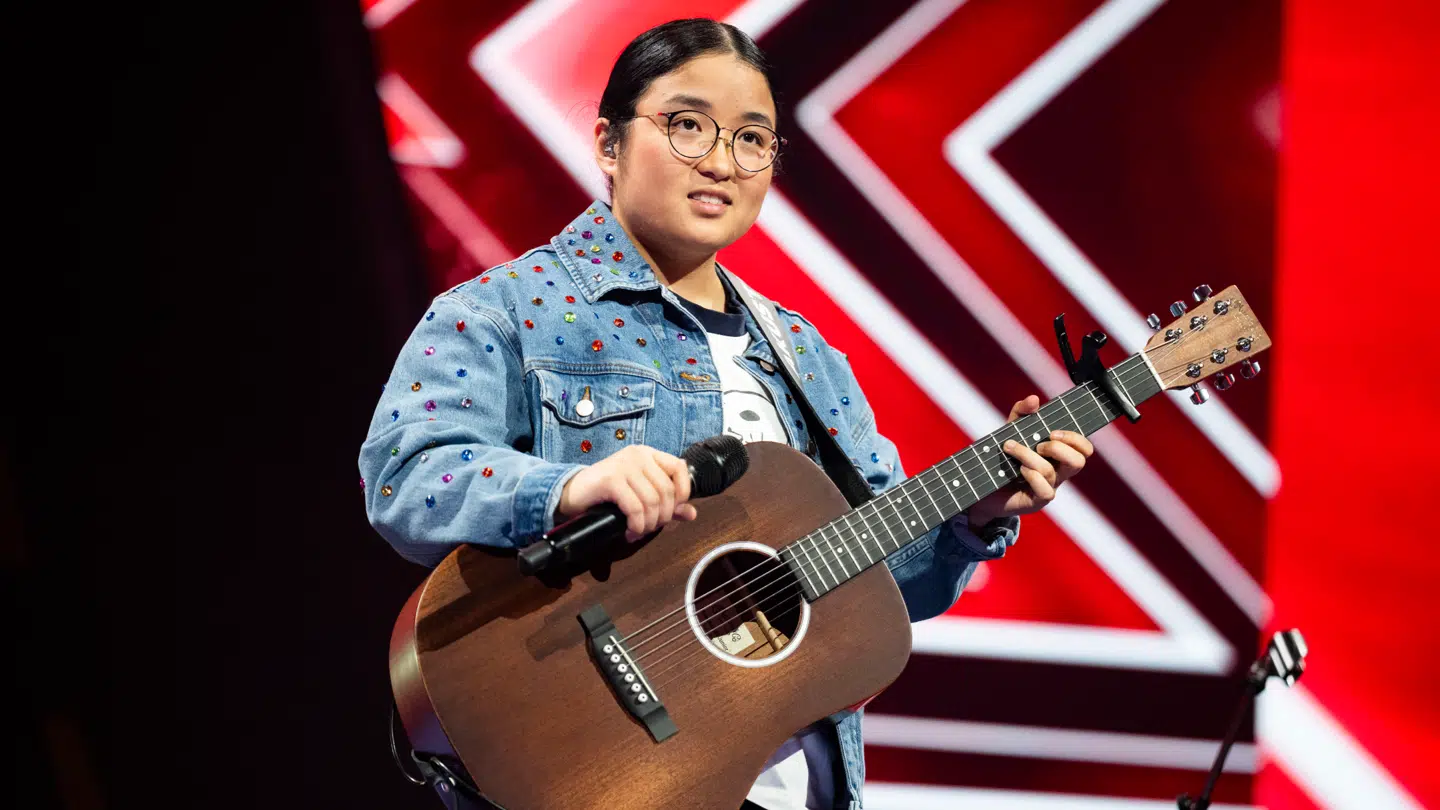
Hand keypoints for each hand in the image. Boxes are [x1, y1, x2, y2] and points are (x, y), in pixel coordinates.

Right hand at [557, 445, 697, 541]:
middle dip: (663, 516)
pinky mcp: (611, 479)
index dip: (683, 492)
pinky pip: (635, 508)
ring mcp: (624, 465)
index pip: (679, 467)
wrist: (572, 494)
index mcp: (648, 454)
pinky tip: (630, 532)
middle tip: (650, 528)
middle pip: (667, 490)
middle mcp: (638, 455)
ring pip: (652, 501)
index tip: (673, 511)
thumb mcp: (639, 495)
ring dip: (649, 524)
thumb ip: (666, 502)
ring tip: (638, 531)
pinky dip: (636, 525)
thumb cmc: (607, 495)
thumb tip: (692, 513)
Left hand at [965, 395, 1093, 526]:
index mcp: (1059, 455)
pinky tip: (1019, 469)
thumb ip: (1021, 413)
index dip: (1076, 438)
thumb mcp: (1011, 430)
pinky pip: (1045, 491)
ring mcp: (1049, 487)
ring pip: (1051, 472)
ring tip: (1011, 448)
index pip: (1084, 449)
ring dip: (1029, 456)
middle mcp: (1059, 472)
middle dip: (1059, 448)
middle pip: (1079, 461)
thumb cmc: (1004, 458)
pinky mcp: (1036, 501)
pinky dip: (1032, 476)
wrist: (983, 488)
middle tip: (1040, 444)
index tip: (1053, 432)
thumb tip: (1034, 400)